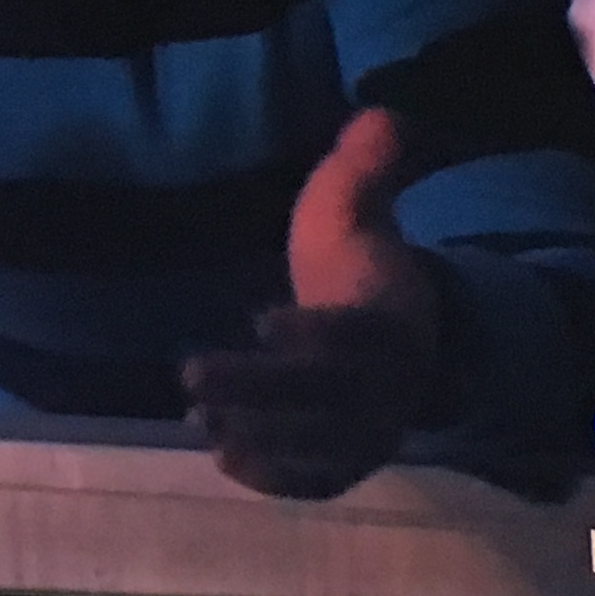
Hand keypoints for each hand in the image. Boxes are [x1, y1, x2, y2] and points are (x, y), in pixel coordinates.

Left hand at [181, 108, 442, 501]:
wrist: (403, 336)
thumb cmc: (358, 267)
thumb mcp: (358, 210)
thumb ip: (365, 167)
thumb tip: (379, 113)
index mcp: (391, 321)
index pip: (356, 335)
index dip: (312, 334)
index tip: (259, 319)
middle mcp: (388, 387)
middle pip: (325, 398)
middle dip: (260, 391)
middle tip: (191, 374)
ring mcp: (371, 432)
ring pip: (318, 445)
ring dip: (258, 436)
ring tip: (198, 419)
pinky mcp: (350, 461)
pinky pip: (318, 481)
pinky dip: (275, 478)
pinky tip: (224, 458)